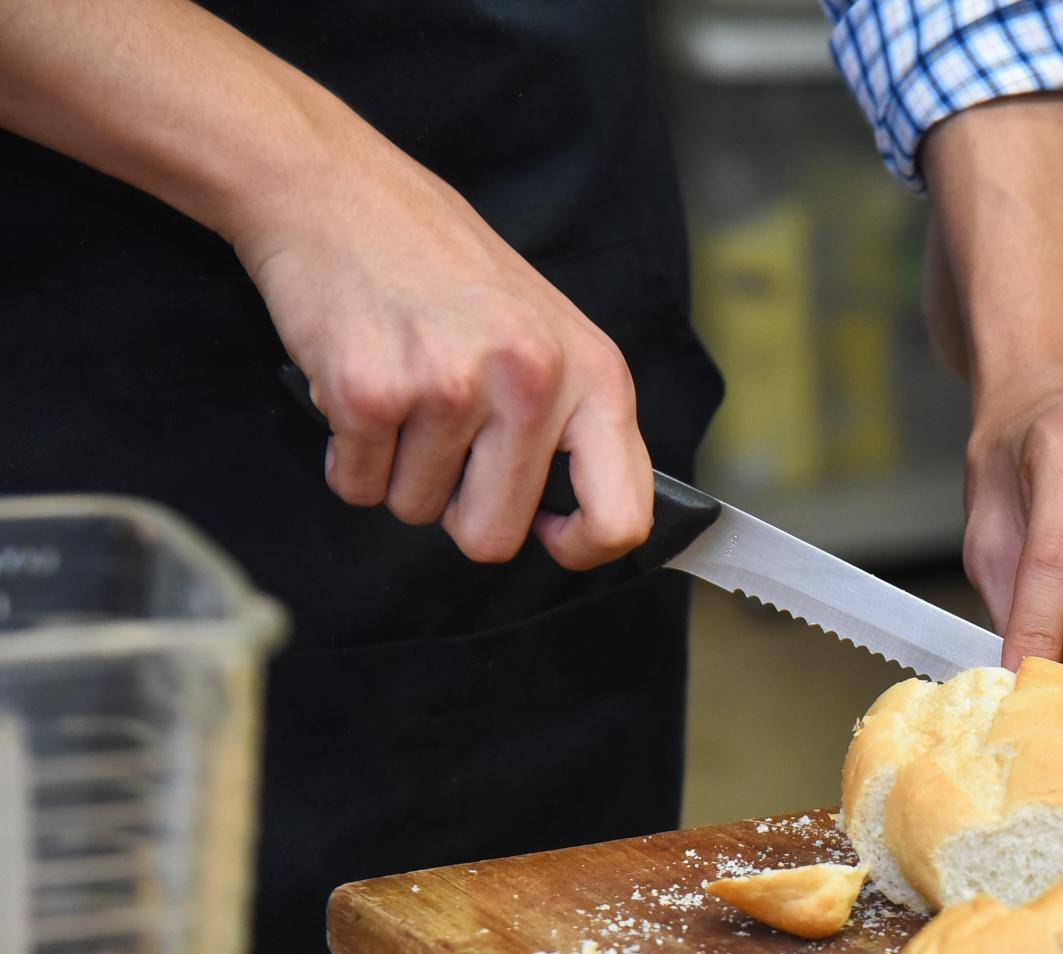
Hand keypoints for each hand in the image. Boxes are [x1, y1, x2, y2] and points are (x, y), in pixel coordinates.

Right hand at [234, 138, 652, 568]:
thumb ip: (575, 422)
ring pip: (415, 510)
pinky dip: (348, 455)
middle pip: (492, 536)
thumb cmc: (446, 268)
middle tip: (443, 441)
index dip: (581, 550)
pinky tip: (360, 385)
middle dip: (458, 510)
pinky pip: (355, 487)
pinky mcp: (370, 394)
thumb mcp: (550, 332)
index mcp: (596, 374)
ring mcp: (450, 388)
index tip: (547, 533)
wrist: (337, 191)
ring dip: (398, 469)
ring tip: (402, 387)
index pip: (622, 517)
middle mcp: (533, 381)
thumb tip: (584, 522)